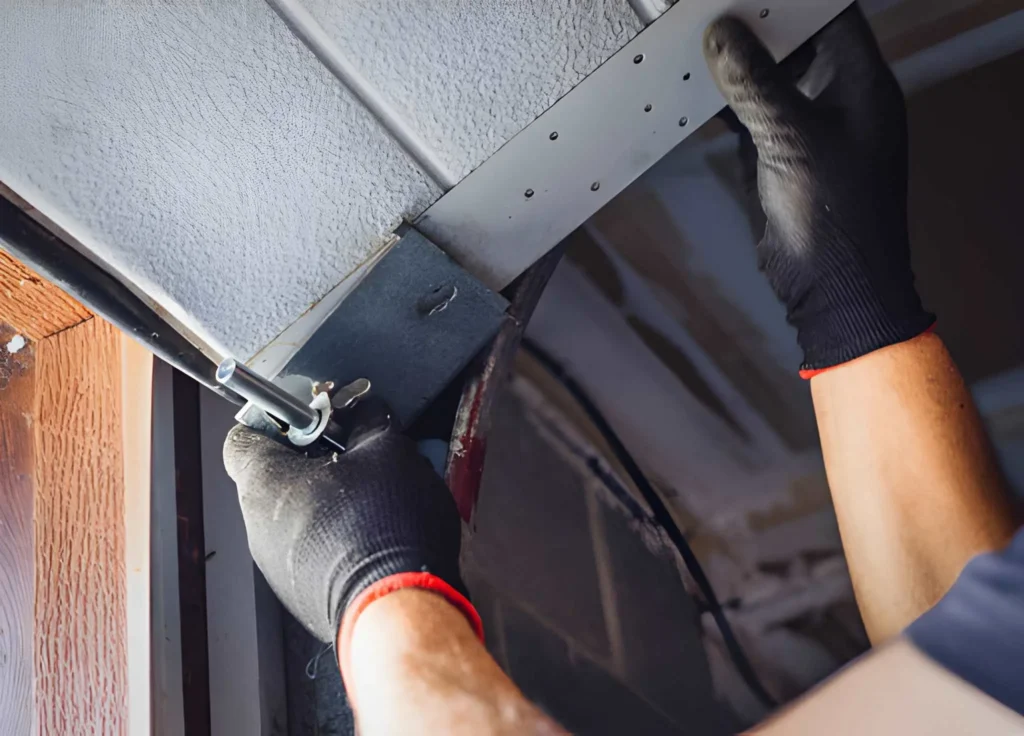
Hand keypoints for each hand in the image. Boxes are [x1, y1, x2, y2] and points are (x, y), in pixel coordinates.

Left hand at [223, 425, 464, 642]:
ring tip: (379, 499)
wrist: (398, 609)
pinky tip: (379, 537)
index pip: (243, 437)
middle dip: (318, 463)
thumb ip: (369, 422)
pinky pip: (315, 554)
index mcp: (265, 482)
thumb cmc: (383, 528)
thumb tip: (366, 411)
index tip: (312, 418)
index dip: (278, 421)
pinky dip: (341, 540)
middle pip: (277, 479)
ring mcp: (278, 567)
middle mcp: (258, 527)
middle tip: (359, 455)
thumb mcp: (388, 450)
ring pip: (299, 518)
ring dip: (332, 503)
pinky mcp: (303, 596)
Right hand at [703, 5, 932, 372]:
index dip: (786, 1)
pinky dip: (725, 102)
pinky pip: (750, 113)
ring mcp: (808, 127)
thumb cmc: (838, 220)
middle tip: (710, 16)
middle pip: (794, 42)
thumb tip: (723, 38)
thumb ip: (755, 85)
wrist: (833, 288)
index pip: (828, 14)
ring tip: (695, 46)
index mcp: (861, 83)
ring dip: (734, 67)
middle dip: (752, 28)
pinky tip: (696, 91)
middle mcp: (837, 99)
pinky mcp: (781, 154)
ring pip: (767, 78)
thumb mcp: (792, 139)